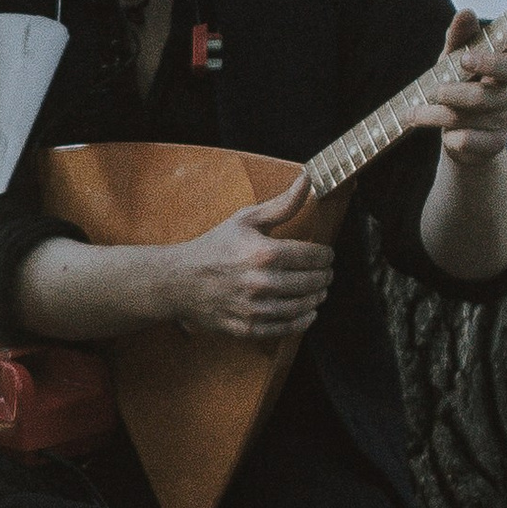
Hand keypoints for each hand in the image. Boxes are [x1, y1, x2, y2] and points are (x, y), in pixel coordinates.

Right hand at [164, 179, 334, 342]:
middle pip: (313, 282)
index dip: (327, 255)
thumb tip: (308, 179)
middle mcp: (262, 282)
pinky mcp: (248, 328)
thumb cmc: (215, 246)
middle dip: (324, 276)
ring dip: (318, 297)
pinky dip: (304, 320)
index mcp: (264, 252)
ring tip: (320, 291)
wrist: (179, 280)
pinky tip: (309, 312)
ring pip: (304, 306)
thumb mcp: (246, 219)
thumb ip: (283, 204)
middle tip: (325, 273)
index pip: (315, 256)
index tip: (326, 255)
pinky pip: (287, 328)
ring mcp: (254, 308)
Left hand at [422, 6, 506, 165]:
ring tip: (412, 113)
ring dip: (433, 115)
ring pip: (465, 119)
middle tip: (433, 91)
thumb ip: (461, 38)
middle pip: (481, 97)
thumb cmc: (461, 88)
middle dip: (451, 94)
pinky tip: (444, 135)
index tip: (464, 59)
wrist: (465, 137)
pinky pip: (466, 141)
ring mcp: (505, 124)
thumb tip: (466, 12)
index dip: (490, 63)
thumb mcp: (456, 62)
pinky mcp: (494, 146)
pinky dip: (449, 137)